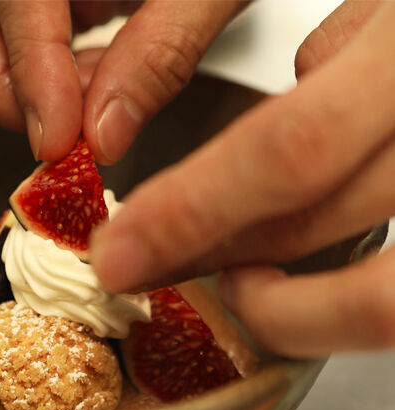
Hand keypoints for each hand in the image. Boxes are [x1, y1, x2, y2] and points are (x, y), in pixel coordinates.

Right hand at [0, 0, 246, 162]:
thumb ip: (161, 53)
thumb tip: (106, 132)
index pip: (19, 0)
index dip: (33, 76)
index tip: (59, 140)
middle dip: (11, 90)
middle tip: (69, 135)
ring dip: (26, 82)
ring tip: (99, 90)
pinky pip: (1, 30)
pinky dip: (42, 67)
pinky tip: (94, 69)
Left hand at [90, 1, 394, 356]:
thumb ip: (304, 29)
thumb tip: (239, 93)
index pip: (291, 146)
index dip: (192, 210)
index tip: (123, 248)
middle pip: (333, 219)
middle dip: (221, 259)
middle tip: (157, 270)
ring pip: (392, 284)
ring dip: (296, 299)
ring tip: (243, 282)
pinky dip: (356, 289)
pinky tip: (320, 274)